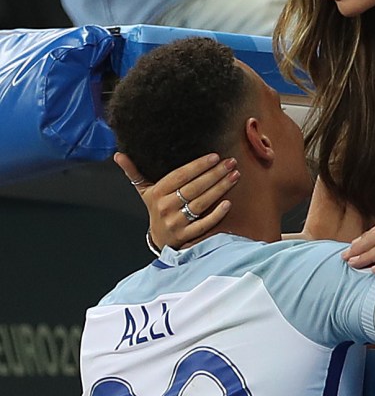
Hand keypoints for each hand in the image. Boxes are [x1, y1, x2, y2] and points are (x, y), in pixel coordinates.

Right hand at [114, 151, 239, 249]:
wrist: (159, 239)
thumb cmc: (156, 209)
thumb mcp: (144, 191)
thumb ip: (134, 172)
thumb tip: (118, 155)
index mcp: (157, 193)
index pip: (180, 176)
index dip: (198, 166)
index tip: (215, 156)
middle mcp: (166, 207)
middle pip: (194, 188)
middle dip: (215, 174)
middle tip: (231, 162)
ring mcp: (177, 222)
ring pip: (201, 203)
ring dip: (220, 188)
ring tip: (235, 175)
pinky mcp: (187, 236)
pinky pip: (204, 224)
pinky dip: (216, 214)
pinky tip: (228, 202)